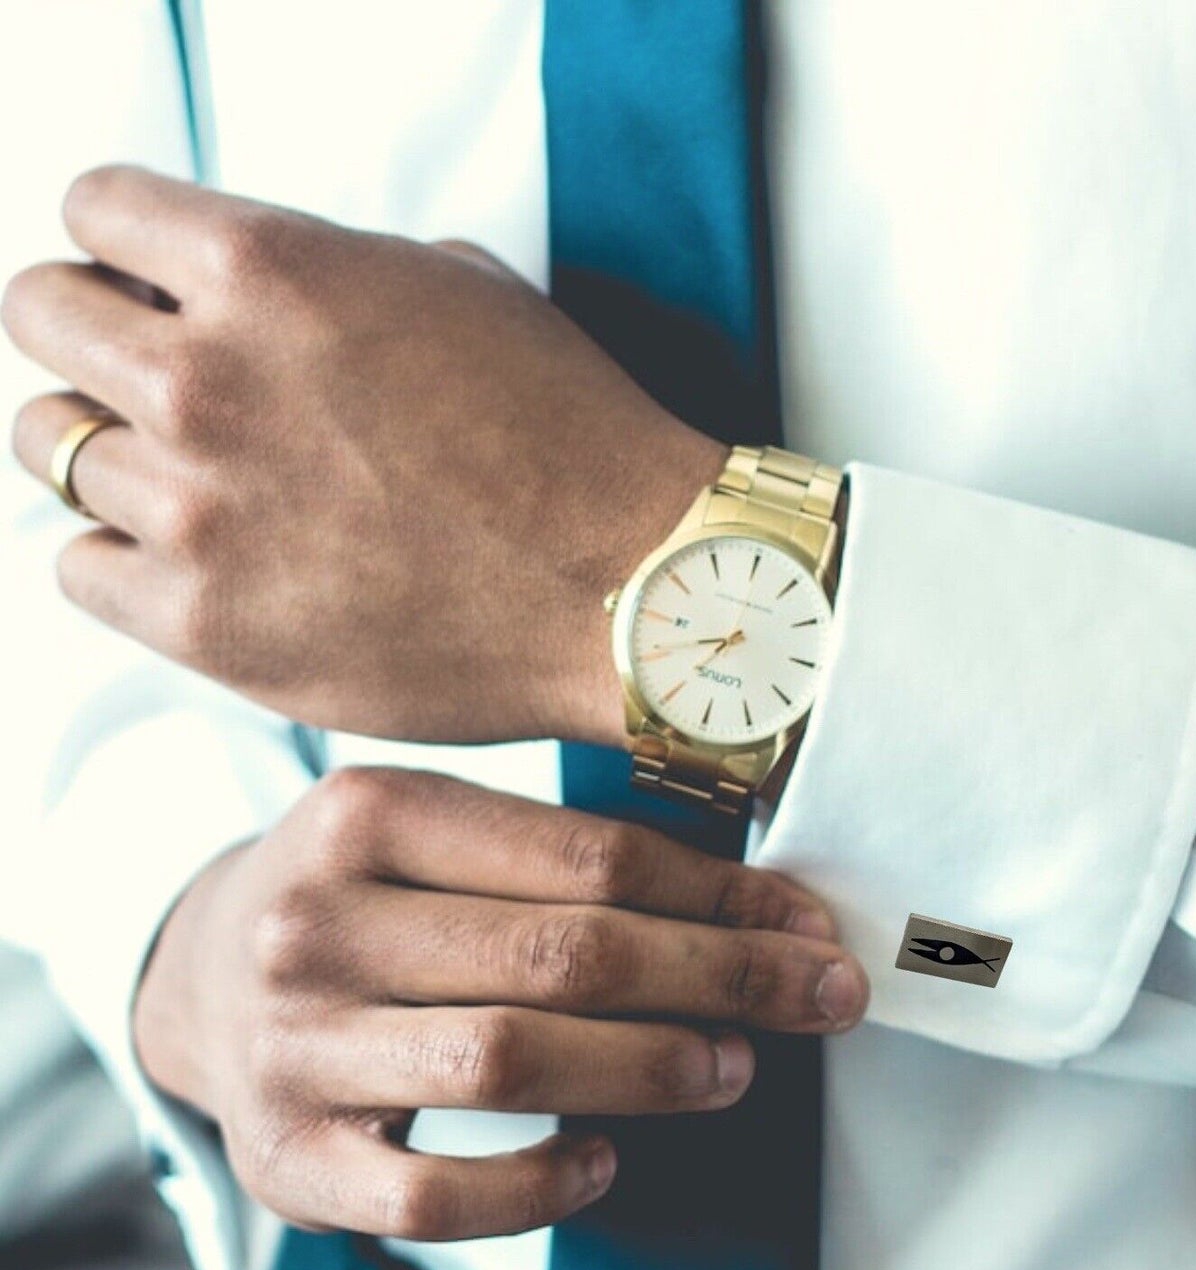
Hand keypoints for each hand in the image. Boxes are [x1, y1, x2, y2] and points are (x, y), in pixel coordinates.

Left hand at [3, 166, 725, 745]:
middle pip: (38, 316)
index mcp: (269, 270)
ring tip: (196, 481)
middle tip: (147, 378)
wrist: (627, 585)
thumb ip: (319, 272)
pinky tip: (197, 557)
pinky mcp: (204, 624)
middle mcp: (208, 380)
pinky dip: (120, 556)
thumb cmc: (566, 440)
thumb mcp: (456, 289)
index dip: (122, 246)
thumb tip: (236, 292)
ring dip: (112, 452)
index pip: (92, 210)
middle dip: (89, 335)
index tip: (146, 285)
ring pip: (50, 450)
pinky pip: (78, 568)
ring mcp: (197, 510)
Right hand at [134, 767, 865, 1240]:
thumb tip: (754, 906)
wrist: (201, 973)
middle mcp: (316, 921)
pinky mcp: (288, 1160)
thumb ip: (560, 856)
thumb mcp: (430, 834)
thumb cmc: (359, 895)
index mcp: (368, 812)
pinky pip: (435, 1198)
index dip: (719, 898)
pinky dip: (540, 1187)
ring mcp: (294, 1046)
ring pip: (511, 1061)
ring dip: (652, 1068)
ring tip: (734, 1068)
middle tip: (815, 998)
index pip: (586, 856)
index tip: (807, 926)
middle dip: (721, 978)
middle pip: (565, 955)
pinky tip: (607, 1159)